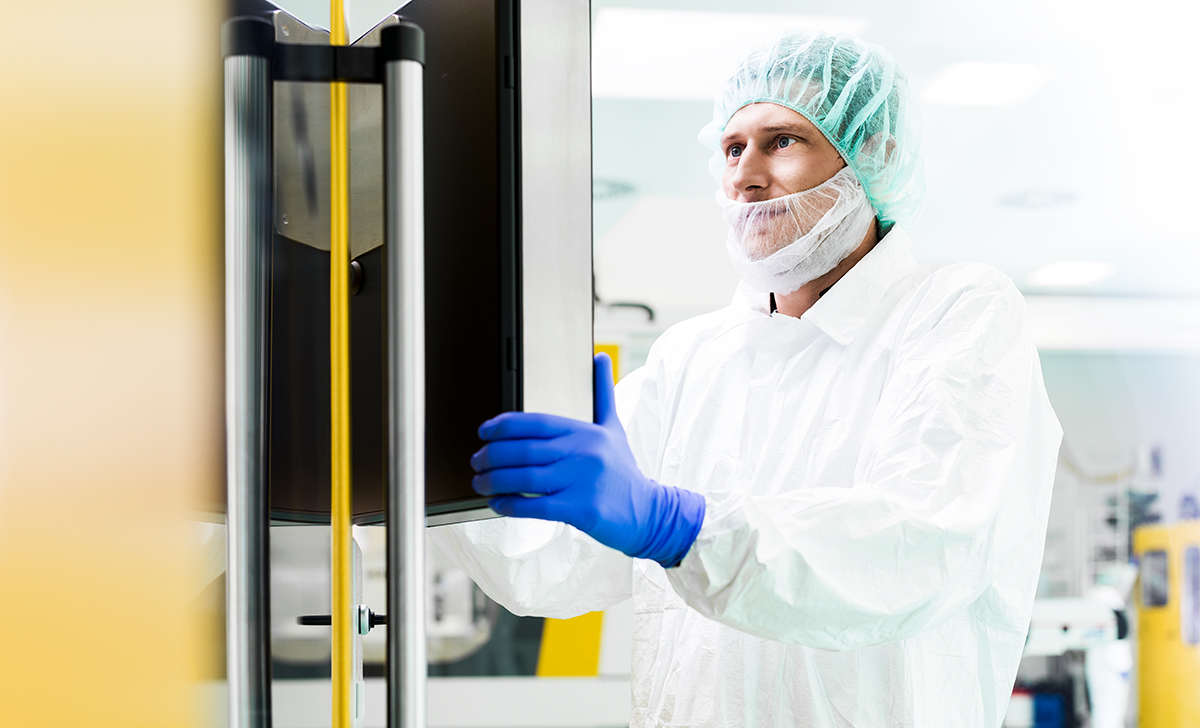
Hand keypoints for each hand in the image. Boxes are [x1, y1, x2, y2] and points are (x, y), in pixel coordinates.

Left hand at [470, 353, 704, 566]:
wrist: (649, 511)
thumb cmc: (623, 471)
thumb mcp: (614, 428)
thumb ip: (603, 393)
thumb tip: (601, 356)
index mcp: (586, 431)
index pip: (535, 422)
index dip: (502, 425)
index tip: (483, 432)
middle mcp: (583, 452)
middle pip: (523, 450)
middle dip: (491, 456)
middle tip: (475, 461)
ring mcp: (582, 481)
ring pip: (524, 478)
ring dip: (493, 481)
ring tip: (479, 483)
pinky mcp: (581, 509)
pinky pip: (535, 506)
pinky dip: (510, 505)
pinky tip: (497, 504)